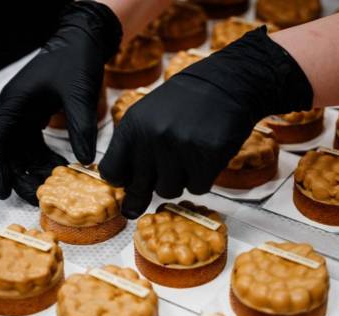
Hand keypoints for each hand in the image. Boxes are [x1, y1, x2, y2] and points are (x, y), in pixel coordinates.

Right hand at [0, 1, 121, 204]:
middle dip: (20, 177)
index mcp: (13, 104)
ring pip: (23, 152)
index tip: (3, 193)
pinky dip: (47, 159)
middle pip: (9, 153)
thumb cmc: (76, 62)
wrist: (84, 42)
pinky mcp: (39, 117)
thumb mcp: (78, 94)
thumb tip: (86, 162)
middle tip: (38, 198)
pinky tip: (64, 168)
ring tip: (54, 188)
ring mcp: (26, 115)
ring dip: (35, 170)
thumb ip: (81, 127)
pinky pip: (37, 145)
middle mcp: (14, 112)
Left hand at [99, 27, 312, 217]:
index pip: (112, 173)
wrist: (227, 84)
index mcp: (132, 126)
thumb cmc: (184, 105)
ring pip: (170, 191)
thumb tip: (128, 209)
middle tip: (171, 158)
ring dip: (180, 179)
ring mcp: (181, 147)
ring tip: (190, 152)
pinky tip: (206, 155)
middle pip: (142, 187)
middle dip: (155, 179)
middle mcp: (152, 137)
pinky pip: (197, 188)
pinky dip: (203, 178)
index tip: (137, 174)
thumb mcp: (147, 118)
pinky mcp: (208, 156)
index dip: (125, 179)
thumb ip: (133, 156)